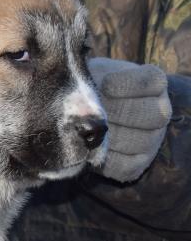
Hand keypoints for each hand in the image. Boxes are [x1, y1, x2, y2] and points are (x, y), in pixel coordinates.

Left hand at [88, 57, 171, 182]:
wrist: (85, 115)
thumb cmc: (89, 89)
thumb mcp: (91, 75)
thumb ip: (91, 78)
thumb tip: (81, 94)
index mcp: (153, 83)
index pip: (150, 82)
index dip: (125, 85)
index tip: (104, 86)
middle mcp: (160, 111)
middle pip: (152, 114)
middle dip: (117, 114)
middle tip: (94, 115)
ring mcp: (153, 139)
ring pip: (140, 141)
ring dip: (109, 138)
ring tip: (88, 133)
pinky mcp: (139, 162)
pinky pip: (127, 166)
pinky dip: (106, 160)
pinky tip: (90, 151)